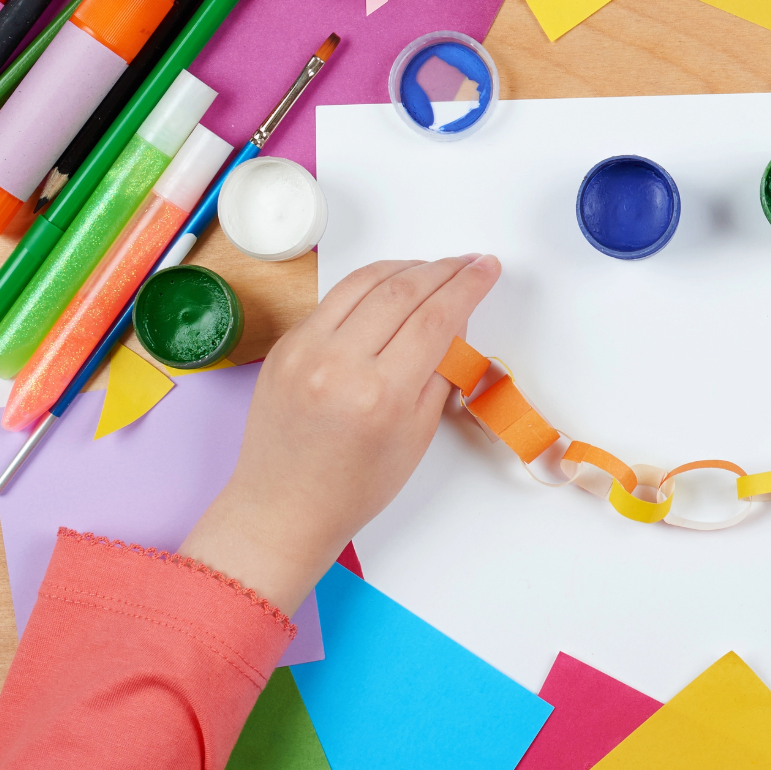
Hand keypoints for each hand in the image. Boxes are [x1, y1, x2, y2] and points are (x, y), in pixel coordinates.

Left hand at [180, 254, 501, 609]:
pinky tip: (390, 288)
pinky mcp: (284, 345)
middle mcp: (338, 365)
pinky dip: (369, 286)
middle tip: (468, 262)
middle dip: (443, 269)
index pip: (436, 318)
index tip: (486, 269)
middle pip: (402, 290)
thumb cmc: (355, 486)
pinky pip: (334, 300)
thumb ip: (440, 372)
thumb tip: (454, 321)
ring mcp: (304, 350)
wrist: (284, 507)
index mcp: (380, 395)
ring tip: (433, 270)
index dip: (467, 286)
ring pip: (364, 282)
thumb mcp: (418, 435)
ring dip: (406, 267)